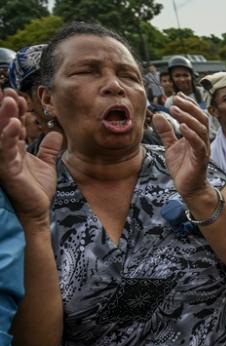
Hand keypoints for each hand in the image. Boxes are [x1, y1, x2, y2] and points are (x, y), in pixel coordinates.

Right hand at [0, 88, 62, 221]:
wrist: (38, 210)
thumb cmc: (37, 188)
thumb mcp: (46, 164)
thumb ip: (48, 149)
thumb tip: (56, 134)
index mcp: (14, 148)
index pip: (12, 123)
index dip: (15, 109)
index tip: (18, 94)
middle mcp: (6, 151)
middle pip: (3, 124)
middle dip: (5, 107)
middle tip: (10, 91)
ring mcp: (4, 160)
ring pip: (1, 133)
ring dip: (4, 116)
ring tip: (11, 100)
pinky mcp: (6, 170)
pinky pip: (4, 151)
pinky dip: (7, 137)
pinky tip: (14, 125)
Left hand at [153, 93, 210, 199]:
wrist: (189, 188)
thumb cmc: (182, 168)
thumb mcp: (170, 146)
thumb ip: (166, 132)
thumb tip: (158, 115)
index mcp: (196, 135)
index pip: (196, 115)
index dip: (188, 104)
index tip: (177, 95)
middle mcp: (202, 140)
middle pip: (201, 118)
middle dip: (189, 107)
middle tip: (175, 100)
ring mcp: (203, 149)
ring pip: (201, 129)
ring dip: (188, 118)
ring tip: (175, 110)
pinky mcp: (200, 159)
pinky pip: (198, 144)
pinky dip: (191, 134)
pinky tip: (182, 127)